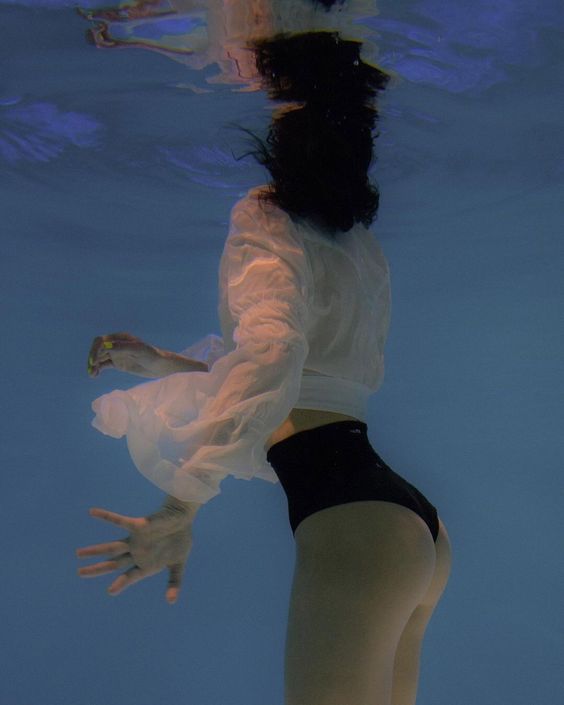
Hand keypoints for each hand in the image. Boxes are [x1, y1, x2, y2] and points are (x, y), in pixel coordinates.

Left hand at [76, 505, 193, 603]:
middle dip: (97, 569)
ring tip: (78, 554)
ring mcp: (135, 540)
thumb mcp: (178, 564)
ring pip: (112, 548)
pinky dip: (106, 517)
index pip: (129, 576)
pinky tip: (92, 512)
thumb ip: (174, 582)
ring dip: (95, 550)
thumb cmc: (180, 541)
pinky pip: (119, 521)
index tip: (110, 591)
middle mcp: (136, 553)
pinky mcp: (137, 526)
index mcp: (145, 565)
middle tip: (80, 573)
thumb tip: (171, 601)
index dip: (120, 583)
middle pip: (113, 563)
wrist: (183, 519)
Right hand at [87, 332, 161, 377]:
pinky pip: (103, 365)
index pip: (101, 340)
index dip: (95, 349)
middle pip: (97, 349)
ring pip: (99, 358)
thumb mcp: (138, 350)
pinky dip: (97, 369)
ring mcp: (116, 354)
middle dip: (92, 358)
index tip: (94, 361)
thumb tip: (105, 346)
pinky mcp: (117, 363)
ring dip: (93, 365)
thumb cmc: (151, 355)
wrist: (160, 366)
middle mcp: (116, 344)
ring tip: (92, 374)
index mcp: (120, 337)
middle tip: (92, 369)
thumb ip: (122, 347)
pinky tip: (94, 375)